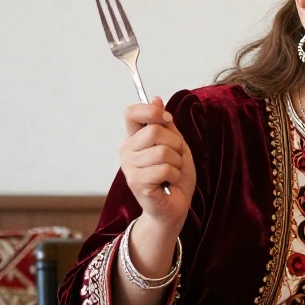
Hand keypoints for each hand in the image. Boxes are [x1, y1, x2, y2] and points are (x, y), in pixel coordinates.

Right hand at [119, 97, 195, 228]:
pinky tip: (169, 183)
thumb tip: (156, 99)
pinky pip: (165, 169)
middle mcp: (126, 150)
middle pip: (155, 131)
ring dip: (177, 162)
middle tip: (175, 157)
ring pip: (163, 151)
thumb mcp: (176, 144)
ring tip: (172, 172)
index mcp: (134, 138)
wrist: (175, 206)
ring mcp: (129, 167)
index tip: (167, 119)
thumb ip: (165, 124)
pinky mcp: (136, 183)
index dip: (151, 112)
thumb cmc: (175, 175)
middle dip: (176, 144)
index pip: (131, 112)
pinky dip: (175, 175)